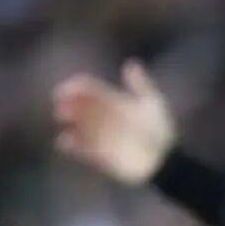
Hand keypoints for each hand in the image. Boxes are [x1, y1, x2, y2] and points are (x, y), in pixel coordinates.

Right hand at [51, 59, 177, 185]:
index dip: (78, 87)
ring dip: (69, 120)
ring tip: (63, 117)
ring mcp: (102, 137)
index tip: (69, 88)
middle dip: (69, 102)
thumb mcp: (153, 104)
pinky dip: (72, 146)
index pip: (92, 90)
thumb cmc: (160, 131)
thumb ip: (141, 85)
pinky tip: (65, 141)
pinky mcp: (101, 156)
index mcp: (116, 102)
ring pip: (79, 126)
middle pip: (82, 107)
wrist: (163, 161)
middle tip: (61, 102)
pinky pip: (82, 150)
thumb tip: (130, 64)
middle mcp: (106, 118)